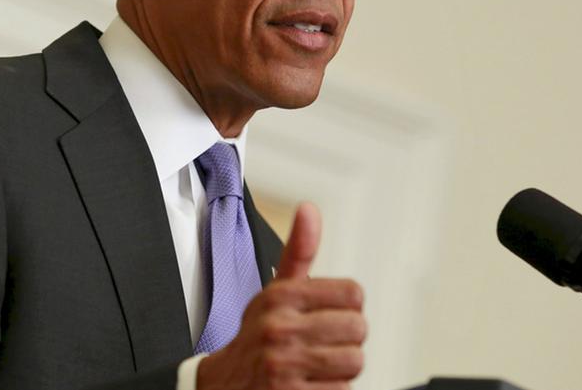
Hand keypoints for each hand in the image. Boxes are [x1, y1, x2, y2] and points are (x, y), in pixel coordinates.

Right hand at [196, 202, 366, 389]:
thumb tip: (309, 209)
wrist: (223, 386)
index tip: (331, 316)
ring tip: (318, 366)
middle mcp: (279, 328)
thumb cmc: (257, 336)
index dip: (348, 308)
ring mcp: (284, 365)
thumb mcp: (274, 291)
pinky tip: (311, 384)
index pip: (352, 294)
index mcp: (280, 297)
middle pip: (358, 328)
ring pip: (354, 361)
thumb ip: (298, 251)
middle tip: (323, 344)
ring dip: (342, 368)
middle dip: (347, 340)